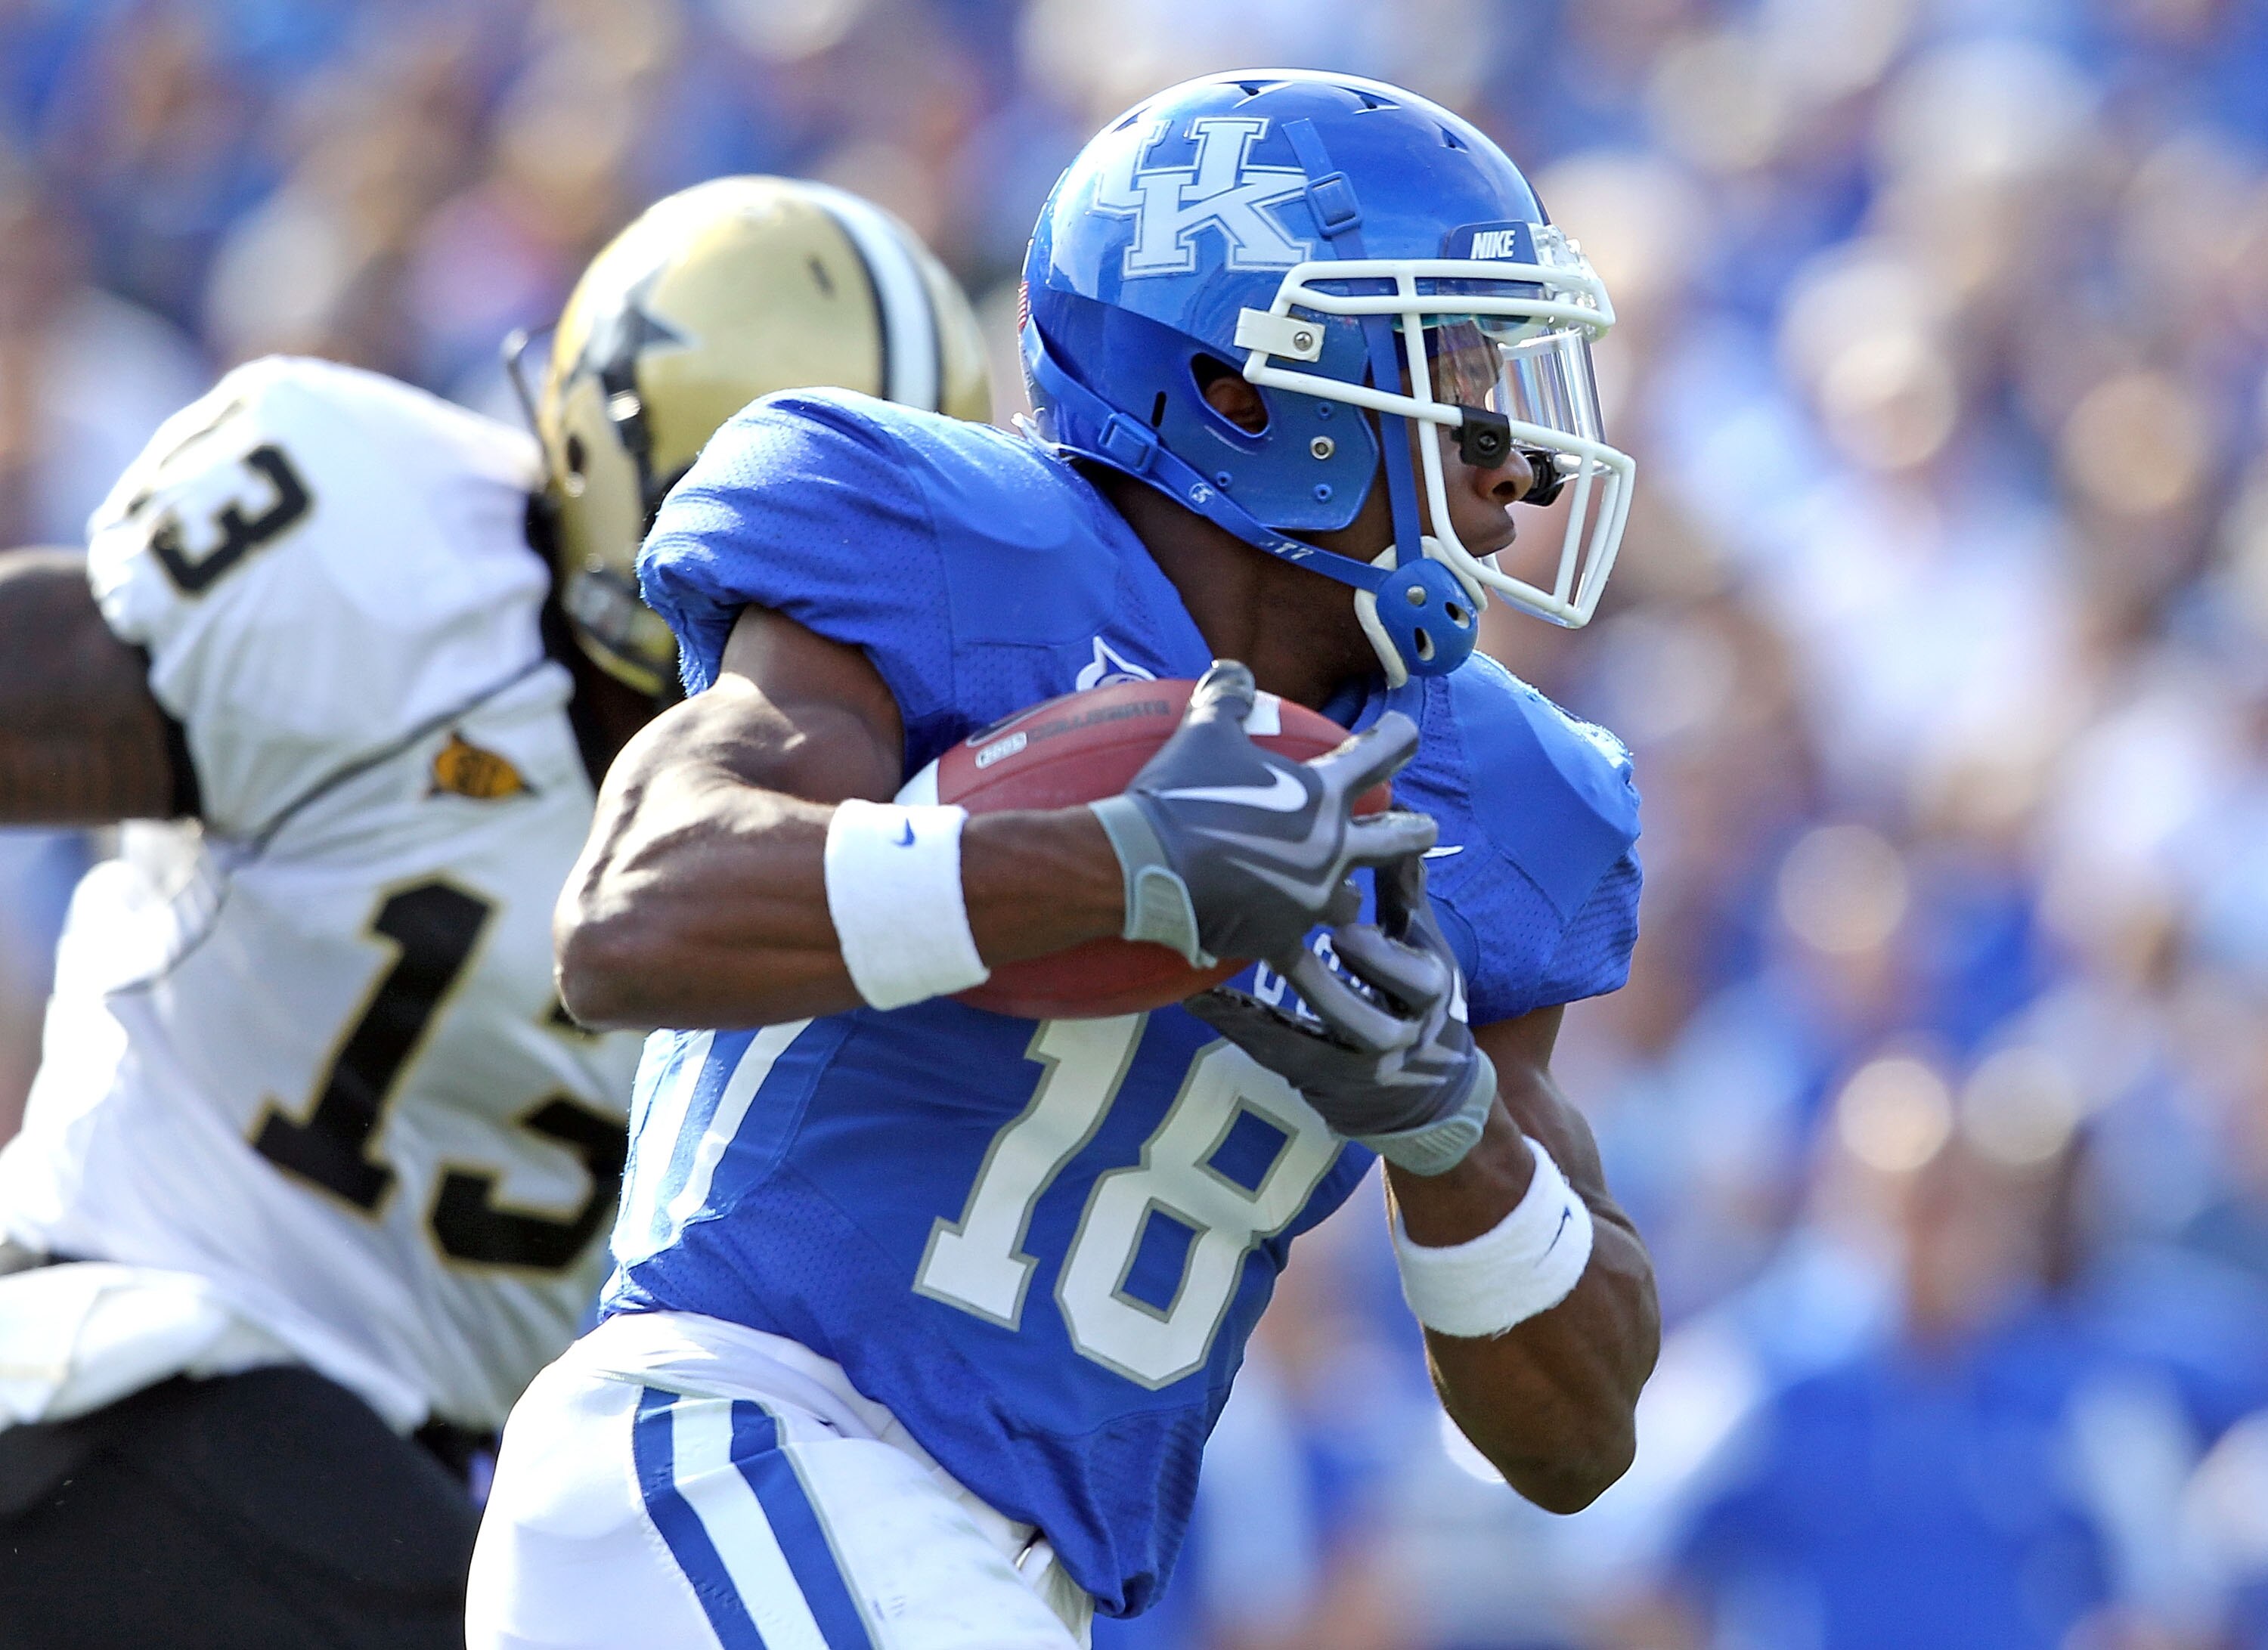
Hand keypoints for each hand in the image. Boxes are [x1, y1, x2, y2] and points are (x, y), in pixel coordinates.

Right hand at [1087, 660, 1435, 966]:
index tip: (1407, 731)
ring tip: (1345, 899)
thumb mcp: (1204, 731)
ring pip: (1352, 902)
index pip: (1378, 754)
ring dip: (1350, 896)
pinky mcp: (1281, 941)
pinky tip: (1351, 1018)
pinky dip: (1332, 995)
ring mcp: (1311, 900)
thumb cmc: (1180, 793)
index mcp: (1321, 795)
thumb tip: (1233, 668)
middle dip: (1413, 832)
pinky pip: (1312, 977)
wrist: (1143, 863)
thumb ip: (1228, 697)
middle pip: (1397, 841)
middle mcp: (1331, 849)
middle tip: (1422, 828)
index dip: (1398, 738)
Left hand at [1187, 853, 1494, 1175]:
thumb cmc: (1412, 994)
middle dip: (1327, 989)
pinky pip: (1271, 1051)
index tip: (1345, 928)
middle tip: (1294, 946)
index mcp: (1427, 997)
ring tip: (1226, 965)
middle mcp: (1396, 1039)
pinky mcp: (1313, 1078)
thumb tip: (1399, 817)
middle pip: (1369, 1024)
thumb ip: (1404, 891)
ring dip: (1266, 1006)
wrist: (1420, 1093)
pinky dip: (1237, 1022)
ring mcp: (1351, 1067)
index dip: (1382, 956)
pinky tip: (1197, 998)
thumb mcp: (1421, 945)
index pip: (1415, 981)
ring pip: (1309, 1043)